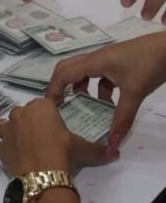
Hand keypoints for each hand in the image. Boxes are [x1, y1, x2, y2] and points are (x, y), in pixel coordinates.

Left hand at [0, 99, 112, 176]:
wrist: (43, 172)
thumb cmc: (62, 151)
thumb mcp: (82, 148)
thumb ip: (97, 149)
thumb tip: (115, 154)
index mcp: (40, 106)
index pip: (43, 105)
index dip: (47, 115)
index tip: (53, 126)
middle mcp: (20, 114)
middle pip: (22, 113)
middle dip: (29, 122)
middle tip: (41, 137)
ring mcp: (7, 130)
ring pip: (5, 125)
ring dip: (11, 131)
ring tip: (23, 143)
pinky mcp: (0, 147)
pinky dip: (3, 149)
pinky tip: (13, 156)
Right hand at [46, 32, 165, 153]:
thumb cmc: (150, 64)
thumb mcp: (135, 92)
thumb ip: (122, 118)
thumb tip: (111, 144)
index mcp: (95, 61)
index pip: (63, 74)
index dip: (54, 90)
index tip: (51, 108)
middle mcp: (96, 58)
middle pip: (67, 69)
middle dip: (61, 86)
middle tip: (59, 105)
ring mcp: (108, 59)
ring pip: (83, 72)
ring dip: (79, 87)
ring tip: (82, 105)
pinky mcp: (118, 62)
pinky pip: (99, 75)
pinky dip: (98, 89)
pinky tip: (108, 102)